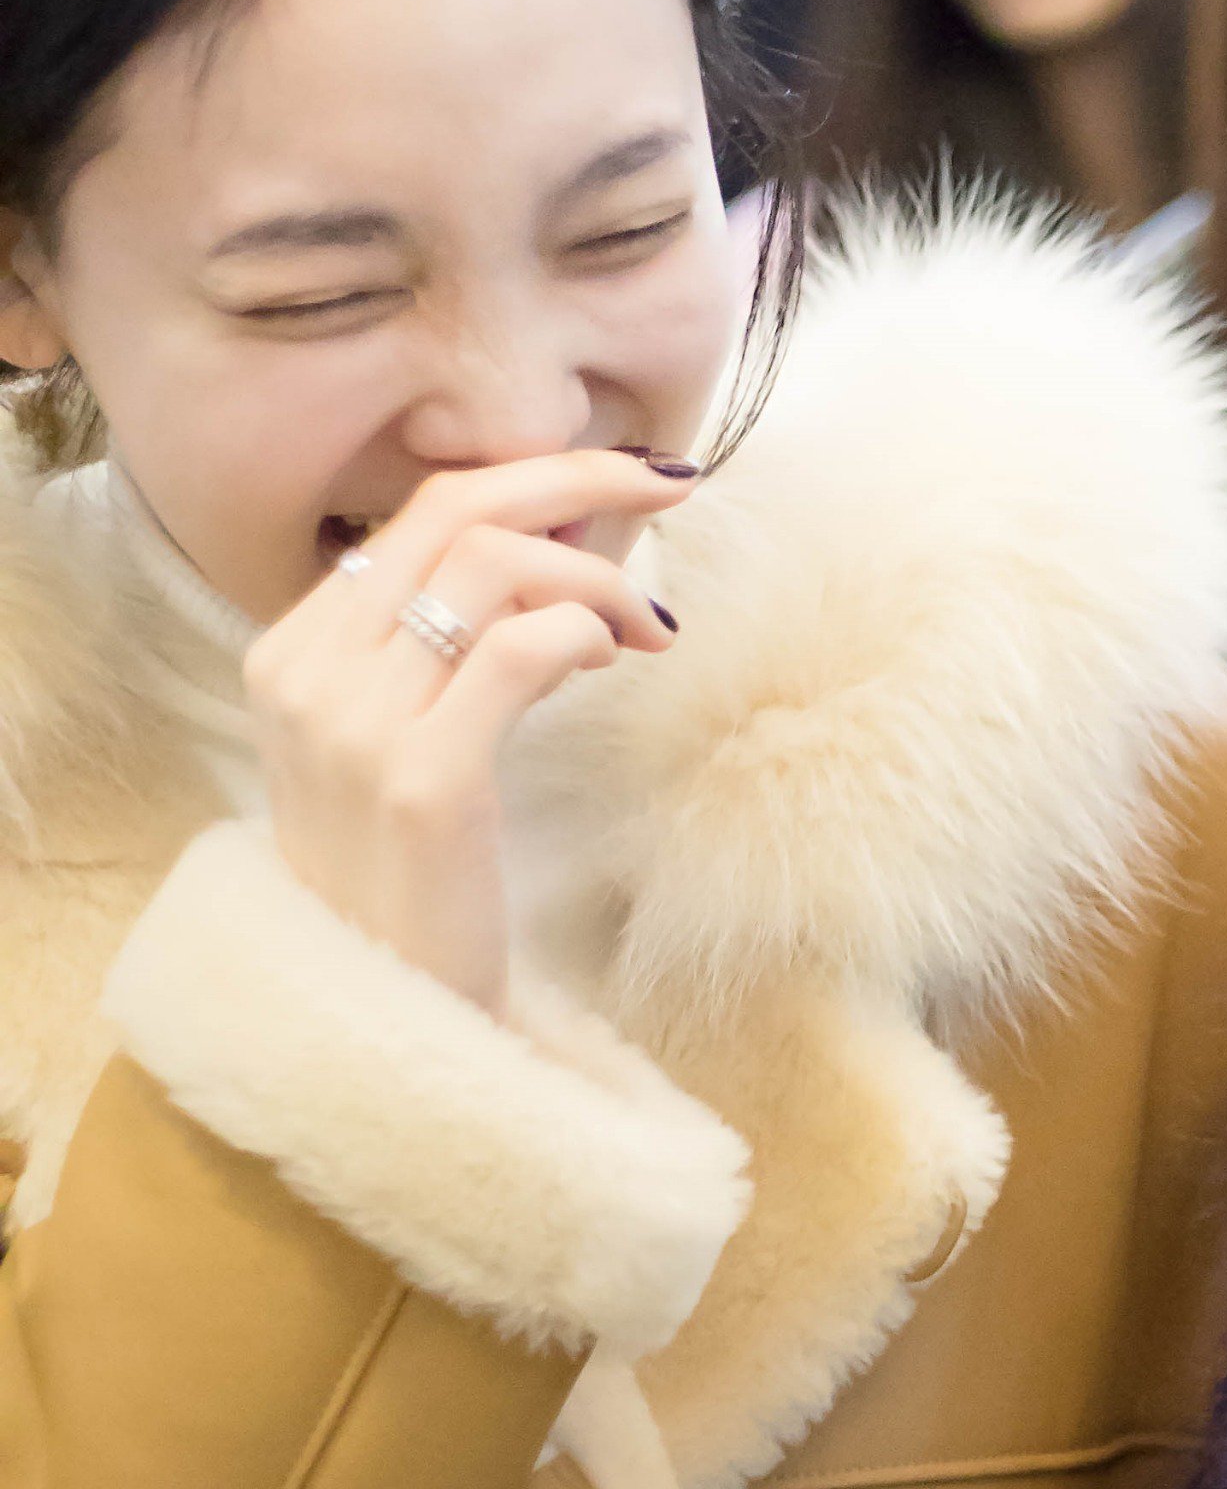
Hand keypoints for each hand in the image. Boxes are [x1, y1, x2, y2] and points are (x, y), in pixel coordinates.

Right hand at [243, 451, 690, 1015]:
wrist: (388, 1011)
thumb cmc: (412, 875)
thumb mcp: (402, 738)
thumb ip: (456, 640)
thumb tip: (571, 534)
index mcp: (293, 651)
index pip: (419, 513)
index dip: (534, 477)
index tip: (622, 481)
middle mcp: (306, 672)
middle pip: (454, 511)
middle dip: (580, 478)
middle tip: (673, 485)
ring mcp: (353, 724)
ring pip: (494, 566)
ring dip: (598, 577)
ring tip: (647, 628)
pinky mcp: (421, 779)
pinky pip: (522, 649)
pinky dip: (586, 631)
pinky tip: (616, 660)